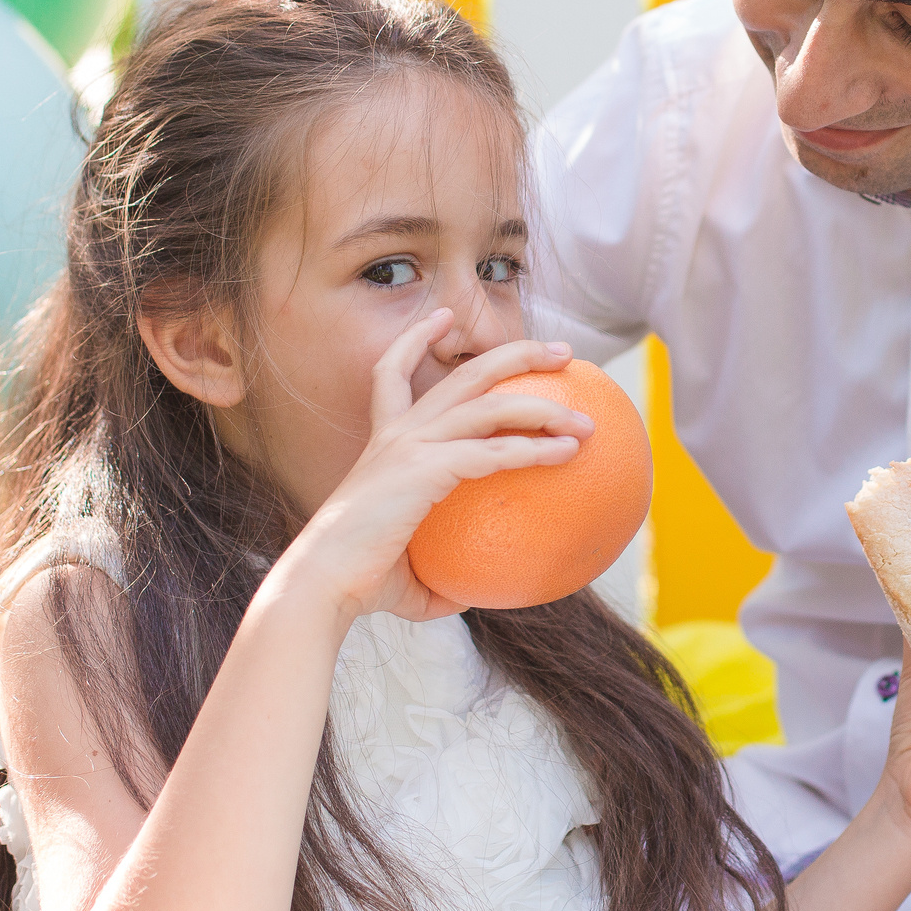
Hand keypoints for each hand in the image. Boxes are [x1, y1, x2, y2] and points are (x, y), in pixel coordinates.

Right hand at [270, 311, 595, 624]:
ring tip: (586, 420)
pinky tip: (570, 456)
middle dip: (516, 352)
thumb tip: (471, 592)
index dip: (418, 339)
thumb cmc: (360, 584)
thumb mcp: (406, 573)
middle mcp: (398, 434)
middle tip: (563, 351)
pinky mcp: (427, 468)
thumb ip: (439, 574)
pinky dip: (536, 449)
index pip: (393, 373)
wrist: (324, 584)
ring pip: (489, 404)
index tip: (446, 317)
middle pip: (464, 373)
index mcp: (384, 444)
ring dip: (544, 407)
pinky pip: (495, 450)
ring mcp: (411, 445)